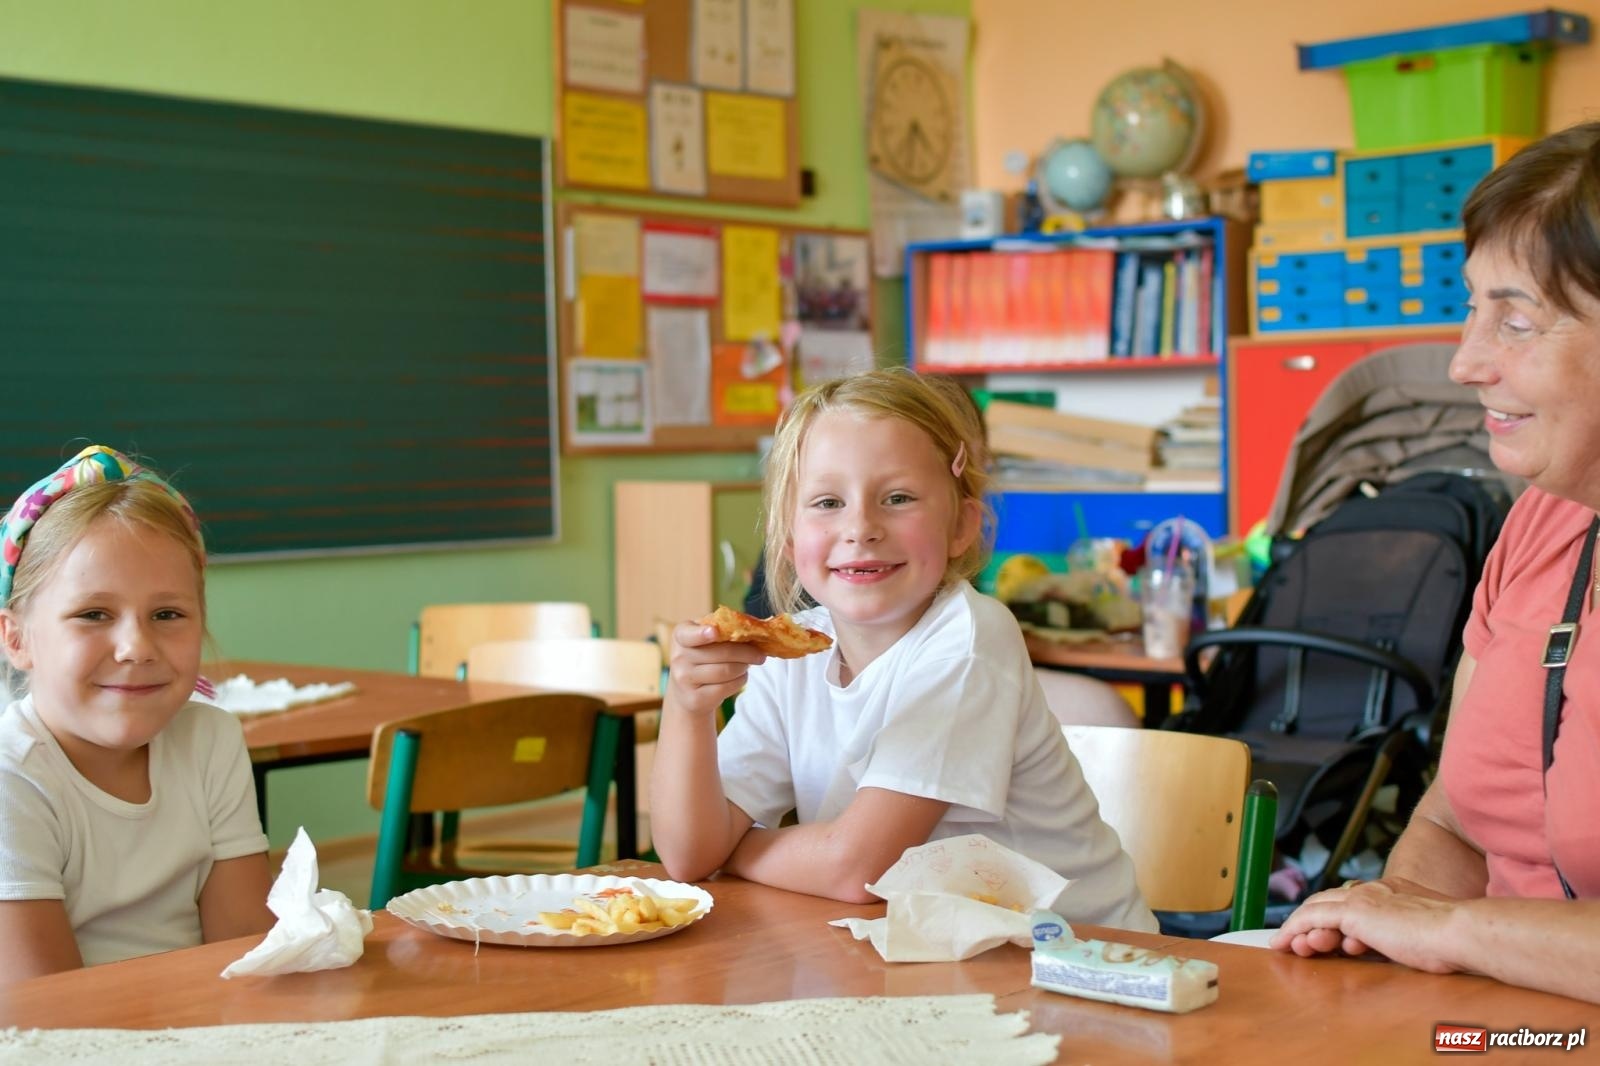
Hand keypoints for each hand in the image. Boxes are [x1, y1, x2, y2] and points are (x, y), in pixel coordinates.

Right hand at [665, 620, 765, 717]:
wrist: (687, 691)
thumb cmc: (703, 656)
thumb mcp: (706, 639)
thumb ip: (724, 629)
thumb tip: (756, 627)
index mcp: (680, 636)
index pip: (688, 634)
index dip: (702, 633)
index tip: (715, 632)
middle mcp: (678, 657)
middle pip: (721, 653)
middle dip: (746, 653)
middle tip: (760, 655)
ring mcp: (684, 680)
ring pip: (726, 671)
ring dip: (744, 667)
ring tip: (748, 664)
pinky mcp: (695, 699)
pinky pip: (726, 687)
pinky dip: (740, 680)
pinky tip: (740, 676)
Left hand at [1269, 879, 1462, 972]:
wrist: (1459, 931)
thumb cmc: (1456, 941)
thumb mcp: (1429, 935)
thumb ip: (1408, 936)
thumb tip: (1400, 946)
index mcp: (1395, 892)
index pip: (1355, 900)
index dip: (1336, 914)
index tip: (1325, 931)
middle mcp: (1376, 890)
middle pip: (1331, 901)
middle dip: (1309, 920)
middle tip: (1293, 939)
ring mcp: (1364, 899)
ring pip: (1318, 908)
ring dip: (1299, 928)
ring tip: (1285, 945)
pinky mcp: (1354, 912)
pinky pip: (1313, 918)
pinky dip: (1295, 929)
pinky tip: (1286, 942)